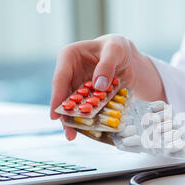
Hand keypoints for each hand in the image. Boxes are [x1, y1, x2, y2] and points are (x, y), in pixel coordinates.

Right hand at [50, 34, 164, 139]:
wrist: (129, 58)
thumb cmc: (118, 48)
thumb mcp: (115, 50)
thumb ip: (107, 65)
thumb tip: (98, 85)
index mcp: (69, 57)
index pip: (60, 78)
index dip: (57, 97)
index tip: (55, 114)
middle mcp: (70, 73)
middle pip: (64, 97)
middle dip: (65, 115)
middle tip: (69, 131)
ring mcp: (78, 87)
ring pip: (74, 107)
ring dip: (75, 121)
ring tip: (74, 136)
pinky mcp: (88, 98)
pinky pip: (87, 110)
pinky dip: (89, 119)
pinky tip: (90, 130)